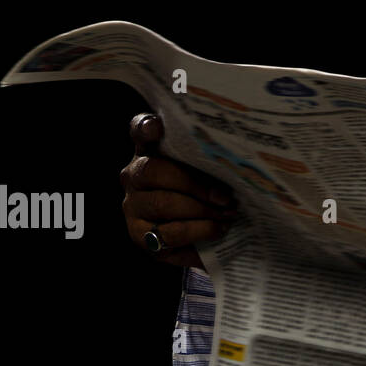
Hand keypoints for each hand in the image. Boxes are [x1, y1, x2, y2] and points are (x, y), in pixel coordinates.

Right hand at [119, 112, 236, 267]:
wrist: (202, 237)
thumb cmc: (209, 193)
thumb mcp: (211, 170)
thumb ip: (210, 156)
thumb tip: (232, 156)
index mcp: (150, 151)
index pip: (140, 130)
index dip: (146, 127)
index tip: (157, 127)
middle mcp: (134, 175)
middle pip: (154, 171)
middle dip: (197, 185)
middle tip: (227, 196)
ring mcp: (133, 206)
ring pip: (163, 204)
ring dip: (203, 210)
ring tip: (228, 214)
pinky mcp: (140, 236)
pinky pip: (170, 234)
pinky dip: (200, 230)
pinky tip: (218, 229)